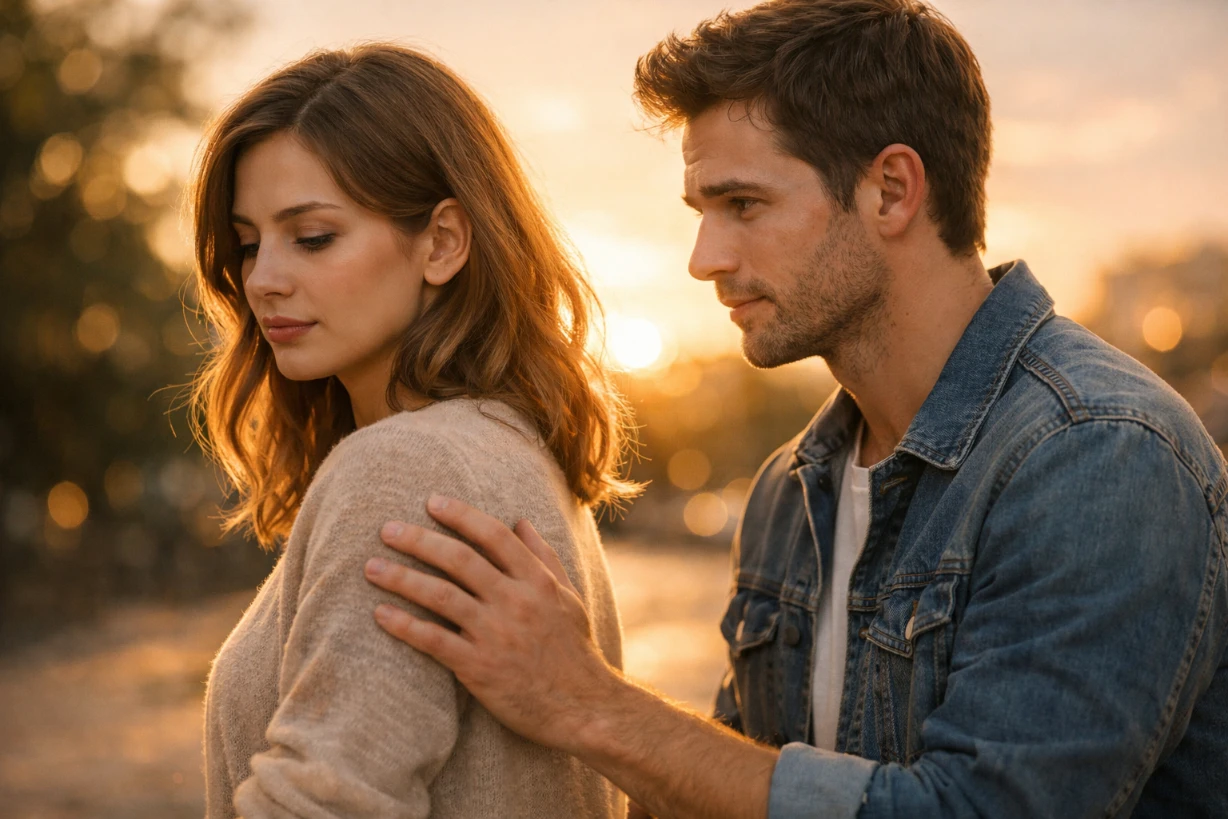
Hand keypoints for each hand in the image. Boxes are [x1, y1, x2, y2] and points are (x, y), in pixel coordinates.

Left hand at [364, 495, 622, 752]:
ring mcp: (496, 634)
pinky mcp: (480, 668)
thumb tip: (522, 520)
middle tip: (386, 529)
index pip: (494, 535)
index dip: (461, 515)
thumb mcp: (569, 597)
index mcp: (538, 581)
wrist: (583, 708)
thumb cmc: (574, 651)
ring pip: (440, 595)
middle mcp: (516, 601)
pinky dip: (404, 625)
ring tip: (371, 567)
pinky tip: (380, 614)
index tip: (432, 502)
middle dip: (419, 540)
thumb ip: (545, 557)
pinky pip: (434, 640)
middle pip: (459, 559)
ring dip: (401, 578)